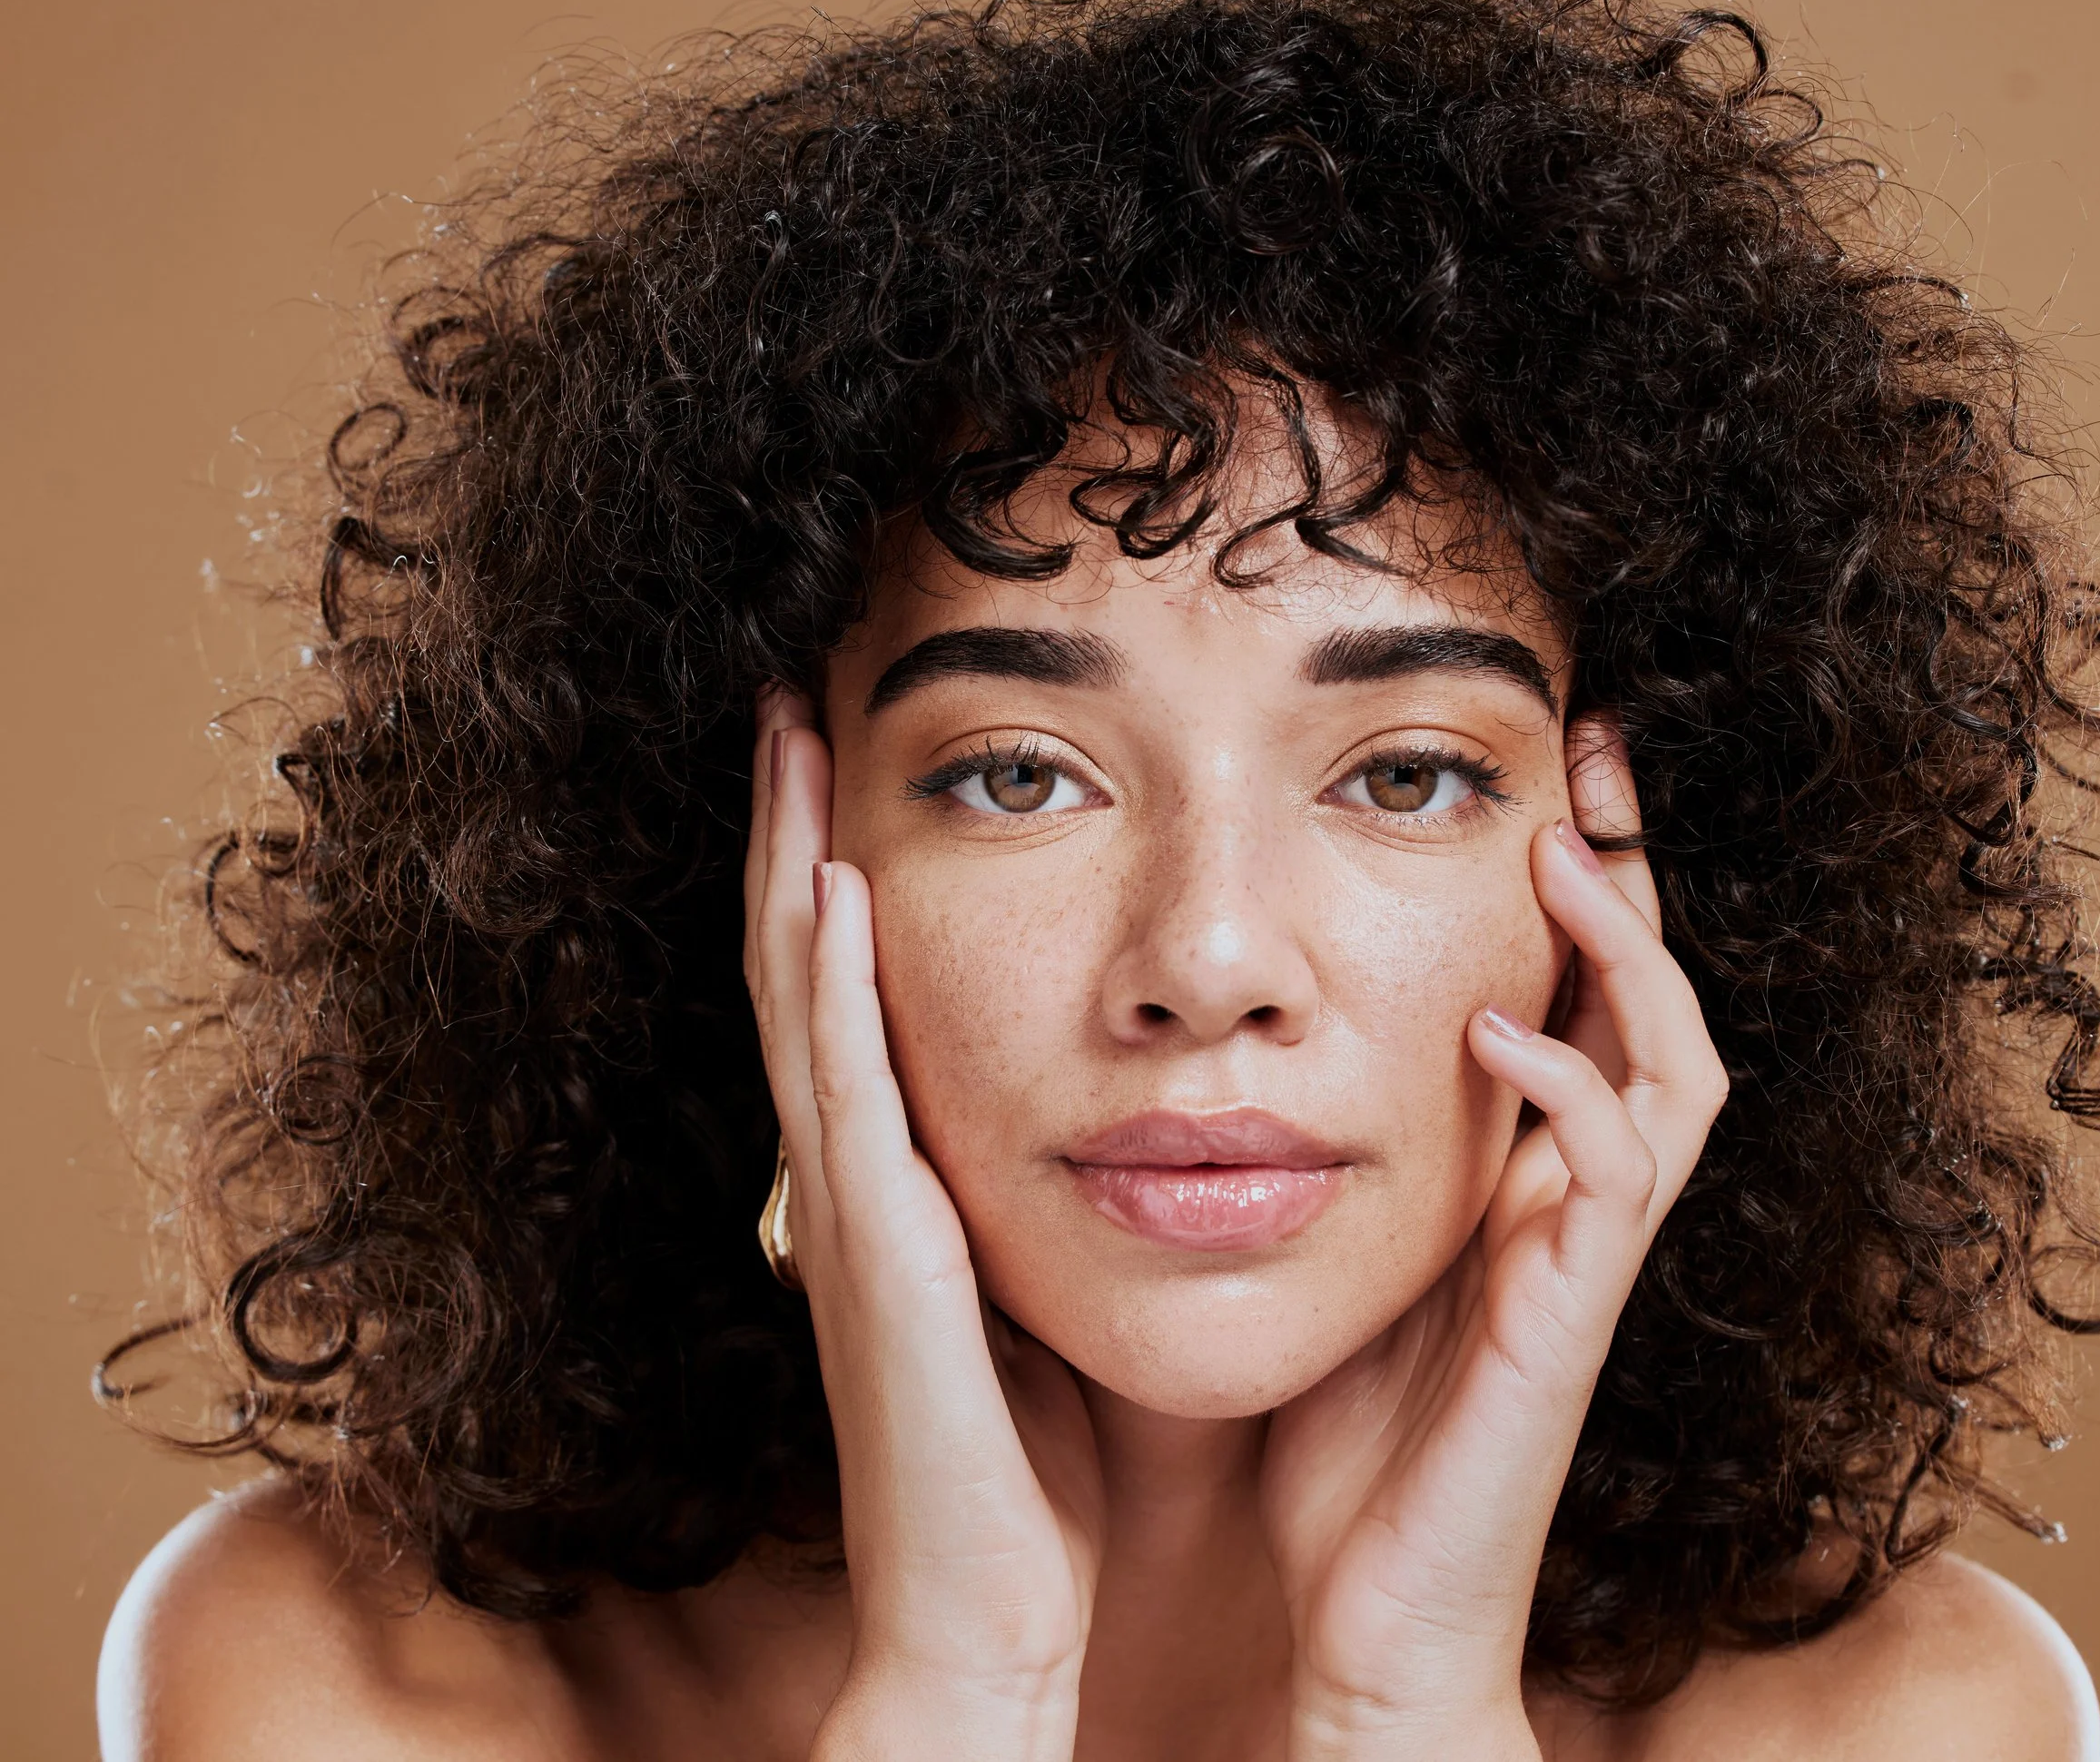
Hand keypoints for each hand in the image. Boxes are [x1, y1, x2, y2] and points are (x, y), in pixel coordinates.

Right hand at [745, 692, 1102, 1761]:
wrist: (993, 1621)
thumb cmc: (1030, 1469)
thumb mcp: (1035, 1291)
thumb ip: (1033, 1196)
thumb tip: (1099, 1104)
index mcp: (896, 1179)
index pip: (850, 987)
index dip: (830, 864)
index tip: (845, 744)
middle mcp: (852, 1178)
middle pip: (799, 963)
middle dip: (788, 825)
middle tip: (786, 693)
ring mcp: (850, 1214)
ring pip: (799, 1001)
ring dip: (786, 862)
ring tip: (789, 735)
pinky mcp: (875, 1261)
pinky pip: (845, 1097)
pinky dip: (828, 987)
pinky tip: (829, 885)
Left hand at [1261, 716, 1727, 1761]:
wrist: (1359, 1614)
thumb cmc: (1331, 1437)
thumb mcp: (1316, 1249)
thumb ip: (1303, 1148)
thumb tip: (1208, 1027)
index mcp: (1511, 1173)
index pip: (1569, 991)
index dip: (1571, 879)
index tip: (1532, 761)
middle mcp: (1569, 1200)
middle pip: (1654, 998)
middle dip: (1633, 872)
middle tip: (1594, 751)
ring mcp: (1582, 1256)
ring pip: (1679, 1066)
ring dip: (1628, 953)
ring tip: (1559, 856)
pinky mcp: (1570, 1318)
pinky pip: (1620, 1176)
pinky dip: (1572, 1088)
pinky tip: (1495, 1029)